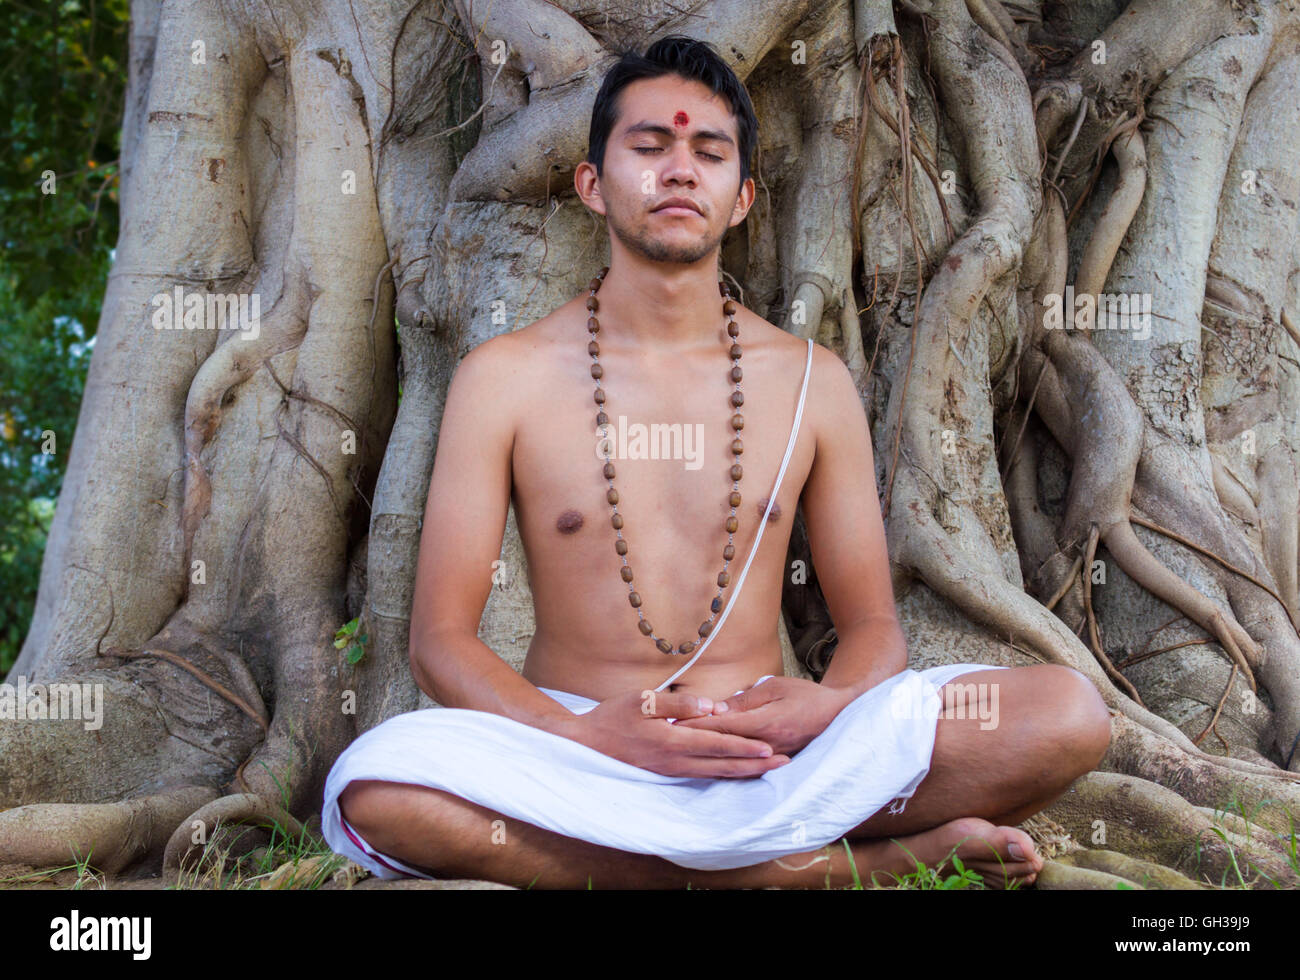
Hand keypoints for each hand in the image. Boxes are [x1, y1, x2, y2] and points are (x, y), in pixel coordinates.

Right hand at [563, 688, 792, 778]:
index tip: (770, 748)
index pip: (717, 745)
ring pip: (715, 773)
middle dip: (755, 765)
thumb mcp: (642, 701)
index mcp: (671, 741)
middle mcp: (675, 761)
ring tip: (769, 769)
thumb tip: (713, 707)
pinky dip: (724, 773)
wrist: (585, 745)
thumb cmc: (612, 717)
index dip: (745, 747)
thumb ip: (679, 705)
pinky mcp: (667, 773)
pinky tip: (736, 771)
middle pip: (723, 765)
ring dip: (744, 771)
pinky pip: (703, 775)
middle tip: (784, 763)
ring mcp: (671, 771)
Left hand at [670, 677, 853, 757]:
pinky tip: (707, 763)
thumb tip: (717, 708)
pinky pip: (743, 765)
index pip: (722, 725)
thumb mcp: (775, 687)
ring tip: (679, 751)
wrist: (837, 716)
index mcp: (764, 722)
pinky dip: (723, 763)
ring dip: (705, 753)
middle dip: (694, 741)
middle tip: (666, 738)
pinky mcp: (773, 763)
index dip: (696, 724)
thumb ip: (745, 699)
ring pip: (730, 758)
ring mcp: (769, 756)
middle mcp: (765, 744)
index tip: (672, 722)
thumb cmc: (805, 695)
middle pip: (722, 744)